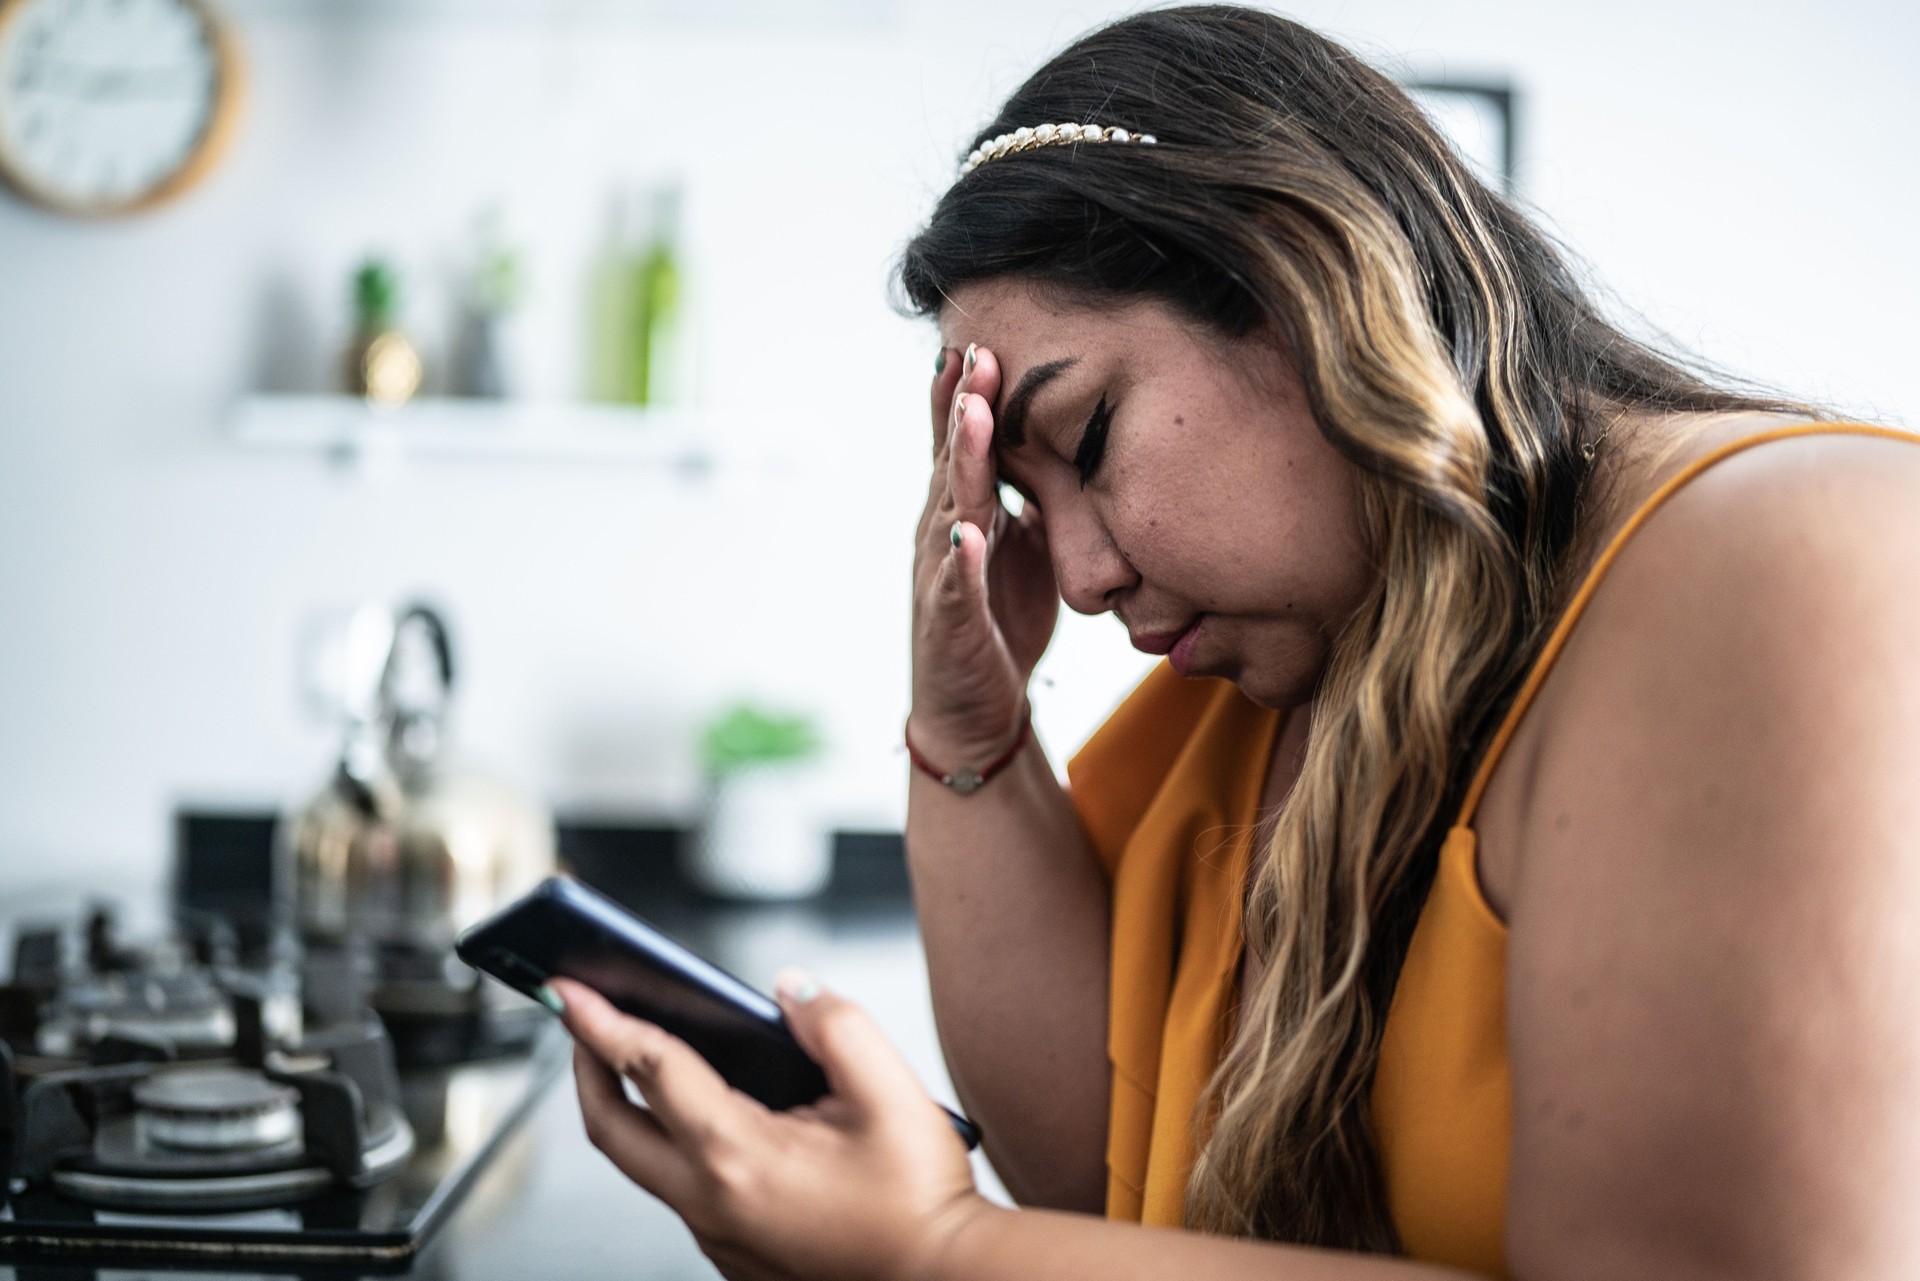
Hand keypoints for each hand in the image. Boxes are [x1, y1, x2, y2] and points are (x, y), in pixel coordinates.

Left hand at [549, 974, 987, 1280]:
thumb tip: (791, 990)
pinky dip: (674, 1142)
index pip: (649, 1069)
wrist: (944, 1278)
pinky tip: (707, 1113)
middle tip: (581, 1017)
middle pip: (611, 1129)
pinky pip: (683, 1190)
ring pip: (644, 1165)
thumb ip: (836, 1023)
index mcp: (739, 1154)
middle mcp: (712, 1202)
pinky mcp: (735, 1253)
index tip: (564, 987)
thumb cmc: (920, 1199)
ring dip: (629, 1108)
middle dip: (585, 1066)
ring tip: (638, 1056)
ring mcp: (718, 1235)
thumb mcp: (891, 1091)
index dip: (600, 1020)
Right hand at [911, 345, 1060, 763]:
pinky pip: (954, 588)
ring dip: (962, 460)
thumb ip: (1035, 494)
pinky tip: (968, 534)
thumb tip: (1070, 441)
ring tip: (974, 414)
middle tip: (974, 350)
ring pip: (950, 507)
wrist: (971, 709)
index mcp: (963, 508)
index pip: (964, 440)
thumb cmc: (999, 619)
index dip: (969, 391)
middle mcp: (943, 530)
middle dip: (962, 404)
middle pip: (952, 457)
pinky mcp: (949, 623)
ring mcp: (941, 575)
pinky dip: (960, 561)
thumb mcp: (1026, 545)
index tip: (982, 335)